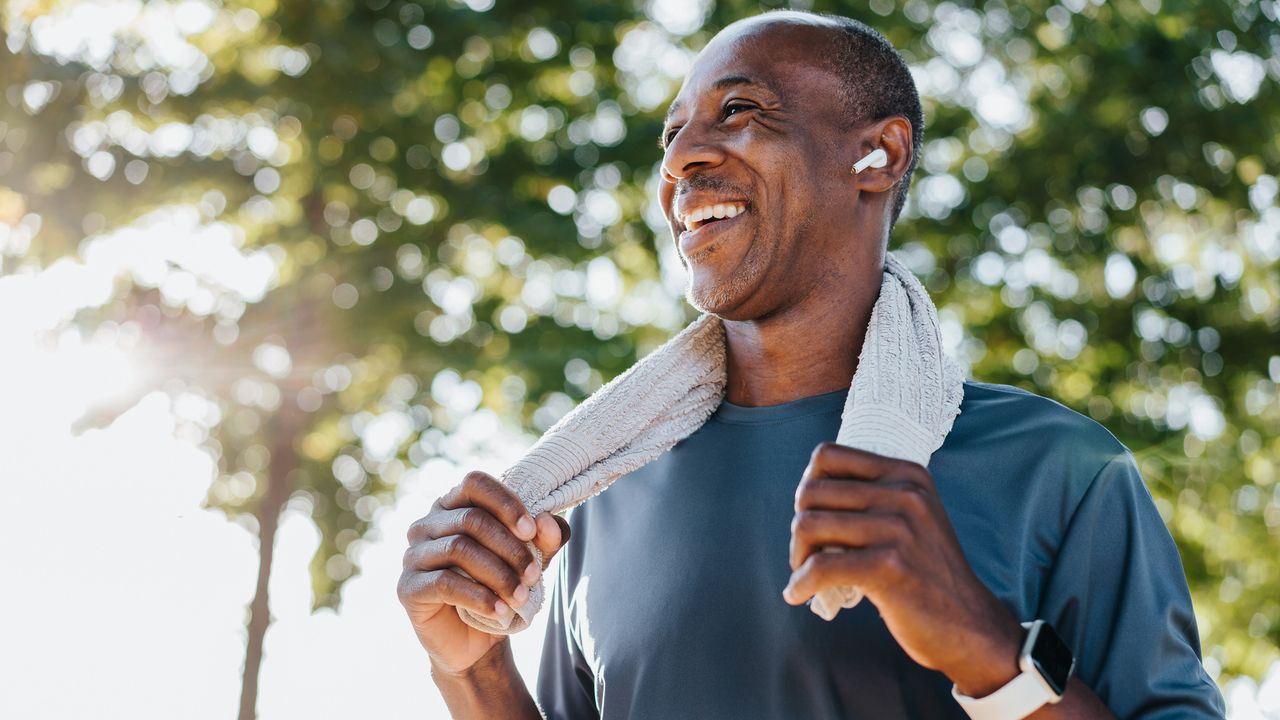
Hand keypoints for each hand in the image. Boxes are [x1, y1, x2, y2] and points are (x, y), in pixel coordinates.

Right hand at [397, 471, 570, 675]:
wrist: (475, 640)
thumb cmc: (501, 587)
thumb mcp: (531, 560)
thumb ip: (545, 538)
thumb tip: (546, 521)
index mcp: (454, 505)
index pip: (475, 484)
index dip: (505, 503)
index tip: (531, 531)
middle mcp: (427, 524)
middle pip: (471, 519)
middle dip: (509, 548)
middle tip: (533, 575)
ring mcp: (413, 555)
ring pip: (459, 549)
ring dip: (498, 574)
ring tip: (521, 596)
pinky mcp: (407, 587)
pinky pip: (444, 583)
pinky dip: (479, 597)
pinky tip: (500, 611)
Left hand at [783, 442, 1022, 695]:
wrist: (968, 623)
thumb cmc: (926, 573)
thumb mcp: (912, 517)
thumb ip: (873, 497)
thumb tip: (807, 490)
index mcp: (907, 474)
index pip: (828, 456)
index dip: (808, 486)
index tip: (812, 515)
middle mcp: (905, 494)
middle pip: (812, 491)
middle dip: (799, 527)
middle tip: (807, 554)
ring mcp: (898, 529)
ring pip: (809, 524)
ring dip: (798, 555)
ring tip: (804, 574)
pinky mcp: (888, 566)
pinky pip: (820, 566)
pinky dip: (800, 583)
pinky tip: (798, 594)